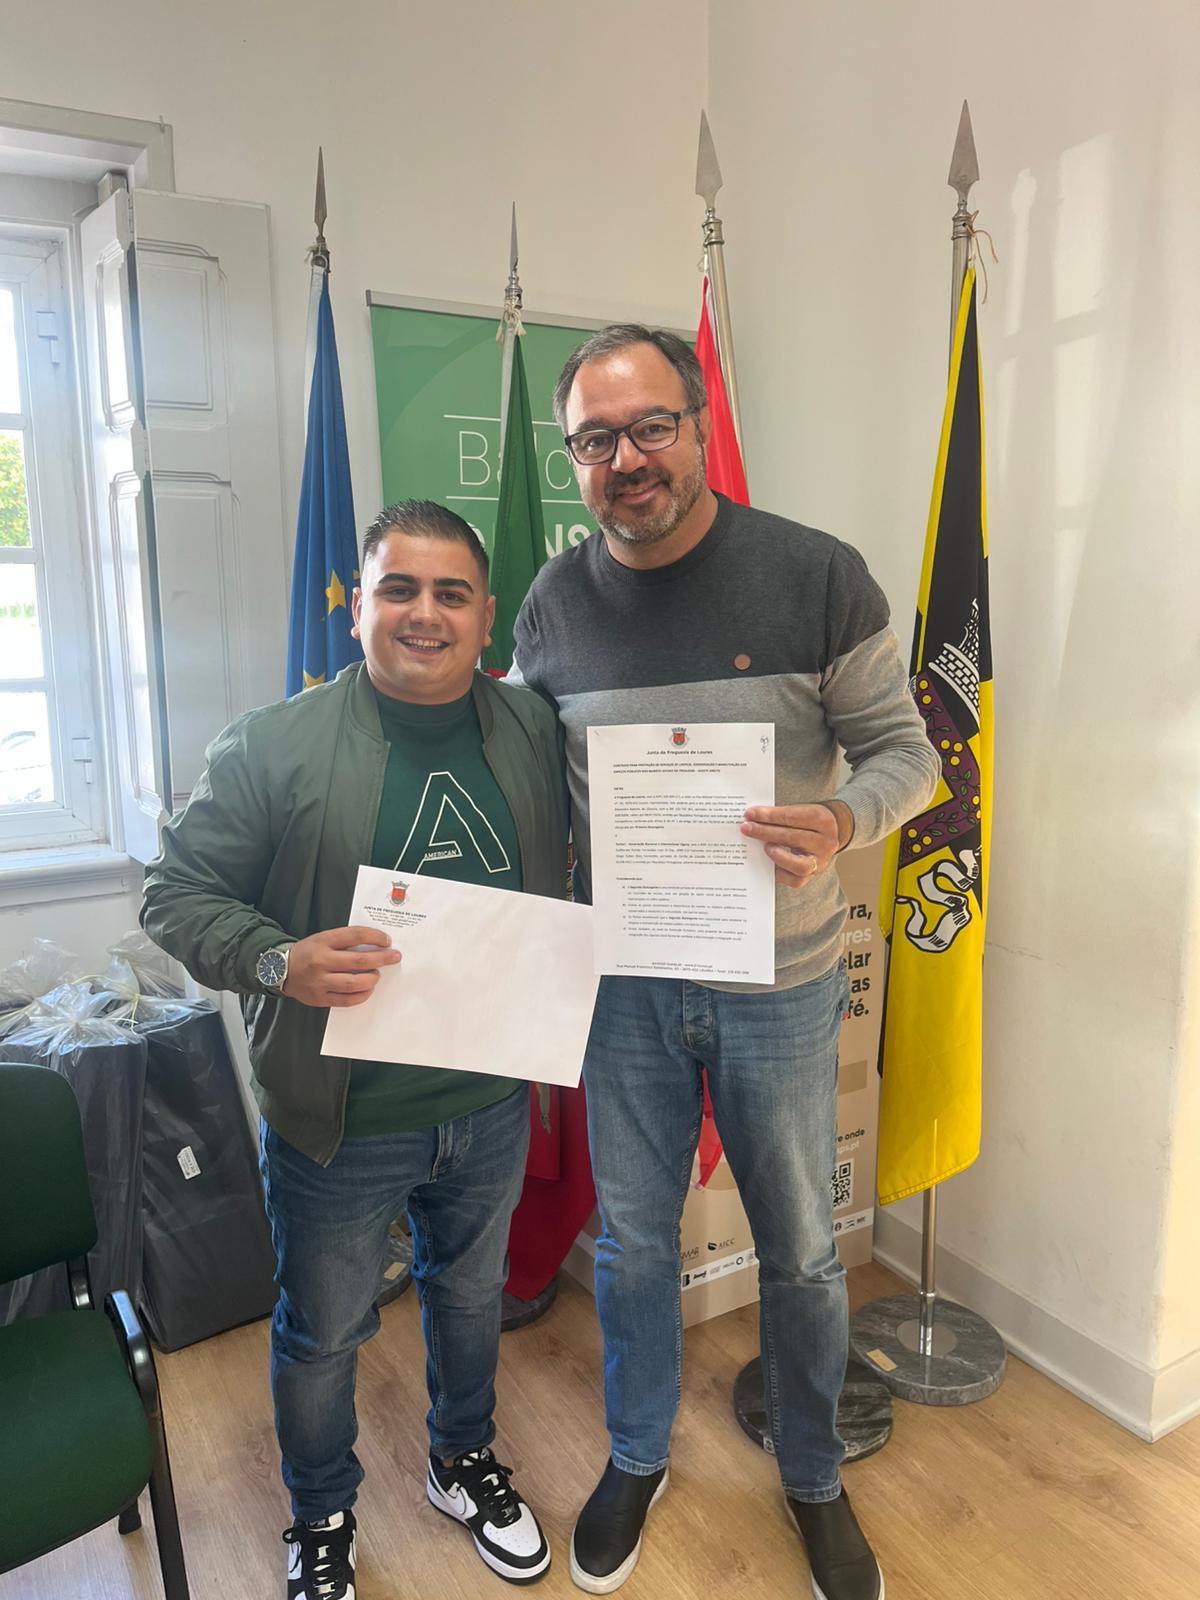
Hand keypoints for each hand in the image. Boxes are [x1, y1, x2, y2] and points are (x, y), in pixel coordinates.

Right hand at [281, 926, 401, 1007]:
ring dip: (371, 979)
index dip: (374, 937)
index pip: (354, 935)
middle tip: (394, 957)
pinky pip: (346, 1000)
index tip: (386, 940)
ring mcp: (320, 981)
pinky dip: (361, 996)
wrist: (279, 969)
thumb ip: (344, 941)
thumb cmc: (307, 953)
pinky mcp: (320, 998)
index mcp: (323, 941)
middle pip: (358, 961)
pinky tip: (367, 990)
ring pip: (353, 983)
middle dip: (381, 958)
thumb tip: (374, 944)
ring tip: (377, 975)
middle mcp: (321, 961)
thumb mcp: (322, 938)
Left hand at [740, 802, 849, 888]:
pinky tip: (770, 863)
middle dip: (765, 832)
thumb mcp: (801, 810)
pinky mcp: (814, 874)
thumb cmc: (808, 821)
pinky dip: (781, 872)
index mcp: (822, 819)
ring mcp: (821, 860)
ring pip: (799, 864)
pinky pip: (796, 880)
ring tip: (763, 847)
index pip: (791, 816)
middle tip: (747, 828)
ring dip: (777, 855)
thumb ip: (780, 815)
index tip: (750, 814)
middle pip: (793, 837)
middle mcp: (825, 842)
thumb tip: (753, 819)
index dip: (769, 815)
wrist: (829, 833)